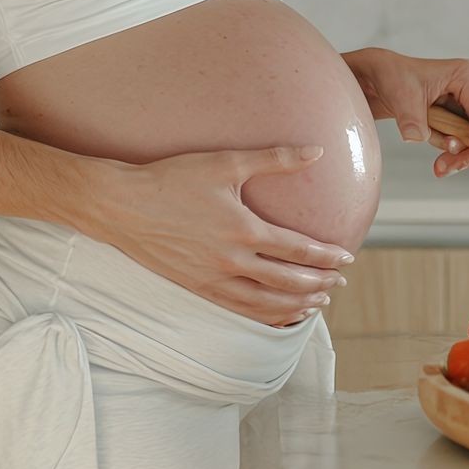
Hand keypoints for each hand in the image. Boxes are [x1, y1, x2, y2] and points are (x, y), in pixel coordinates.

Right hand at [94, 145, 353, 326]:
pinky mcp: (196, 289)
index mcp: (244, 231)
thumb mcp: (226, 162)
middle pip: (288, 281)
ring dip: (297, 305)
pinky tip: (277, 315)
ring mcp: (213, 280)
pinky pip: (240, 310)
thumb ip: (275, 158)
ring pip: (266, 304)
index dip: (326, 257)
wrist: (122, 206)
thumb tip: (317, 152)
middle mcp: (232, 262)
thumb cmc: (172, 178)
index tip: (346, 259)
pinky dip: (265, 316)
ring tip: (318, 303)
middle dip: (319, 283)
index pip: (298, 250)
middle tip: (339, 283)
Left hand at [349, 48, 468, 176]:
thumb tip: (417, 137)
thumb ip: (412, 120)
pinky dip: (457, 155)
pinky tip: (442, 160)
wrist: (384, 80)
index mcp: (467, 75)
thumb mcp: (401, 98)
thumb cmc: (394, 78)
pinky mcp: (464, 117)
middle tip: (445, 167)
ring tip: (440, 167)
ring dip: (462, 158)